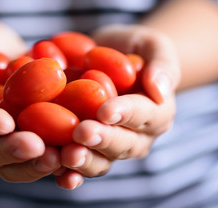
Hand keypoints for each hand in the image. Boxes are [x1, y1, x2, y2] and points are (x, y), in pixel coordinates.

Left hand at [56, 25, 180, 188]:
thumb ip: (162, 63)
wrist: (109, 58)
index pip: (144, 114)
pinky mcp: (88, 149)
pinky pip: (80, 164)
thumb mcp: (152, 44)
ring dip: (85, 160)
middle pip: (123, 143)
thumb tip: (160, 90)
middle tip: (82, 133)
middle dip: (102, 140)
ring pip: (102, 161)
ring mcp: (111, 146)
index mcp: (157, 112)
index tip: (105, 111)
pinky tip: (55, 171)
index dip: (125, 113)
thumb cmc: (132, 49)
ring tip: (66, 155)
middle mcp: (137, 135)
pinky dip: (69, 173)